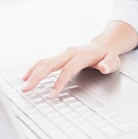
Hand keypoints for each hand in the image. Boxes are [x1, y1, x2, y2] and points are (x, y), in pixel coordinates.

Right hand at [21, 20, 137, 96]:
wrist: (104, 44)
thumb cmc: (108, 55)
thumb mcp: (114, 60)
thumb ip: (109, 64)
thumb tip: (104, 67)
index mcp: (82, 55)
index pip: (68, 69)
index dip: (60, 82)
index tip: (52, 94)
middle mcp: (70, 52)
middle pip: (50, 64)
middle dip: (38, 77)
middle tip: (28, 89)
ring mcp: (63, 53)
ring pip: (44, 62)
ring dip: (33, 73)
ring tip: (24, 85)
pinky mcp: (60, 56)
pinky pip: (44, 61)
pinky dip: (34, 68)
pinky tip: (27, 76)